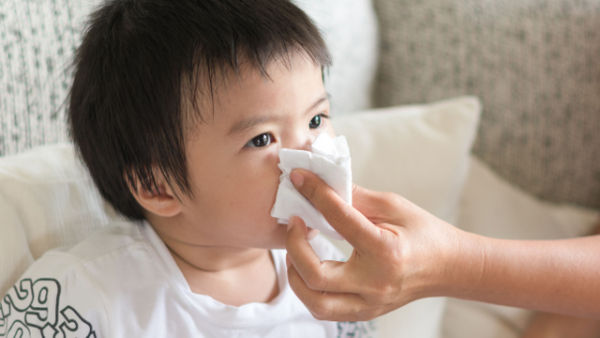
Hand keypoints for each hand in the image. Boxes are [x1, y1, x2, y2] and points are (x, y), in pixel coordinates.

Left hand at [285, 169, 459, 320]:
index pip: (339, 220)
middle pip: (315, 276)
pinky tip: (308, 267)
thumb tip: (321, 184)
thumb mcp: (393, 206)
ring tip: (296, 250)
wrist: (449, 267)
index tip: (300, 178)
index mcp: (386, 251)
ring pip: (315, 303)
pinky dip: (308, 289)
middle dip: (294, 246)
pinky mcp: (365, 312)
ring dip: (296, 275)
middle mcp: (375, 283)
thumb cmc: (423, 233)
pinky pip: (325, 309)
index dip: (315, 194)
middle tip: (293, 222)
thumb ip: (355, 197)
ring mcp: (370, 303)